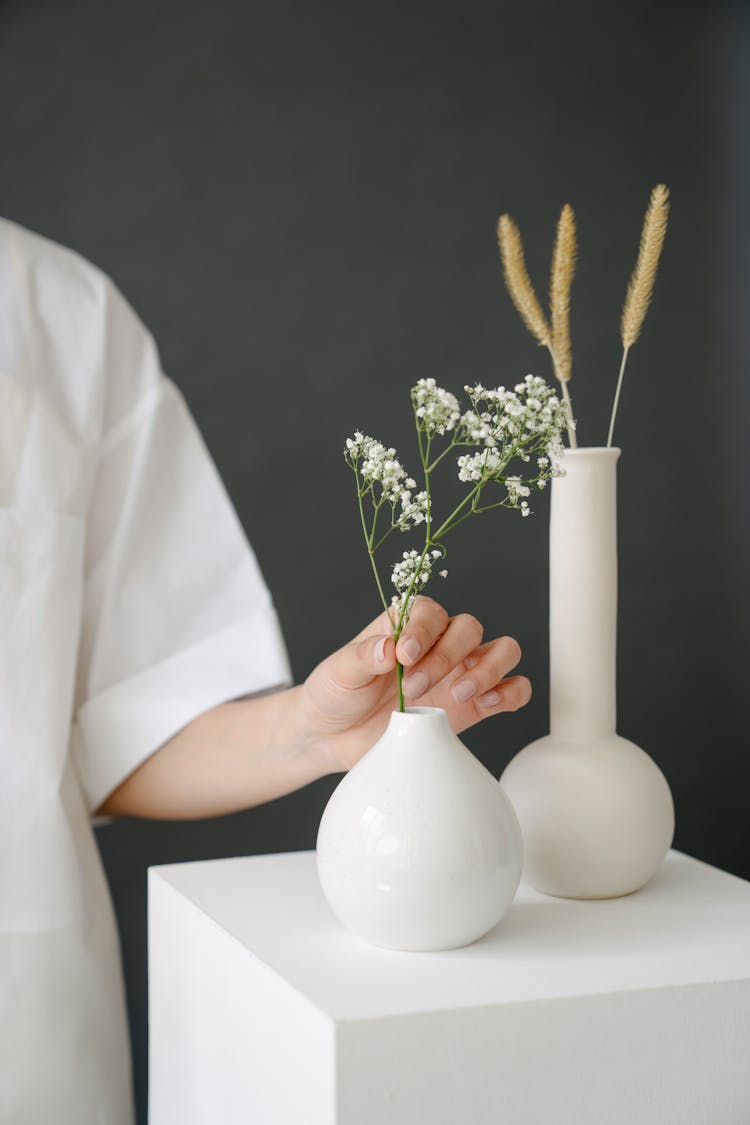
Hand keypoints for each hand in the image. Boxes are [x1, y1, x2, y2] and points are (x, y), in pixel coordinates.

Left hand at [301, 596, 531, 772]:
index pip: (431, 611)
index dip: (424, 630)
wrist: (335, 737)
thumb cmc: (336, 695)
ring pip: (502, 651)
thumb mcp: (338, 671)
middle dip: (446, 657)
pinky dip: (510, 693)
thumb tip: (388, 647)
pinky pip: (512, 690)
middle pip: (469, 628)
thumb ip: (362, 655)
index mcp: (405, 624)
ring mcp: (459, 674)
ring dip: (487, 669)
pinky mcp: (472, 707)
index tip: (404, 655)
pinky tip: (487, 703)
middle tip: (412, 688)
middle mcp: (438, 643)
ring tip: (456, 695)